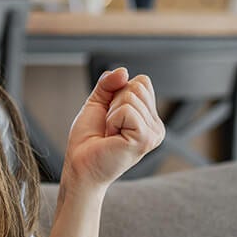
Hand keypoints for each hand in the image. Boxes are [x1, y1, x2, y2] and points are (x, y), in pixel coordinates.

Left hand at [62, 67, 165, 188]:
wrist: (80, 165)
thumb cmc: (89, 140)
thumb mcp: (98, 102)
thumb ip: (109, 83)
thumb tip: (123, 71)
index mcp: (149, 117)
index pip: (142, 82)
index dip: (118, 92)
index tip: (111, 116)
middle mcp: (155, 126)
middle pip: (138, 86)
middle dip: (114, 102)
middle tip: (109, 126)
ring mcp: (153, 133)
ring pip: (131, 96)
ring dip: (112, 113)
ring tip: (110, 133)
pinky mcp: (145, 139)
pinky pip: (127, 110)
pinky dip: (113, 120)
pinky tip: (112, 137)